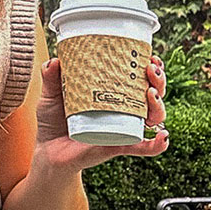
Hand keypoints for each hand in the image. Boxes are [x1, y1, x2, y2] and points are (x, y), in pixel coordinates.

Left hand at [34, 54, 167, 171]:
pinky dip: (156, 144)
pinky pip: (141, 147)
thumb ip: (51, 78)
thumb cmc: (53, 122)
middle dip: (159, 81)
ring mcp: (123, 128)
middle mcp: (123, 110)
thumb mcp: (51, 96)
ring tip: (151, 94)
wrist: (47, 152)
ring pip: (153, 117)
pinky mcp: (116, 146)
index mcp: (112, 93)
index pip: (139, 77)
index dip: (151, 67)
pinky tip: (163, 137)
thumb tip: (54, 61)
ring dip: (159, 105)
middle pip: (153, 94)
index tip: (150, 57)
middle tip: (150, 70)